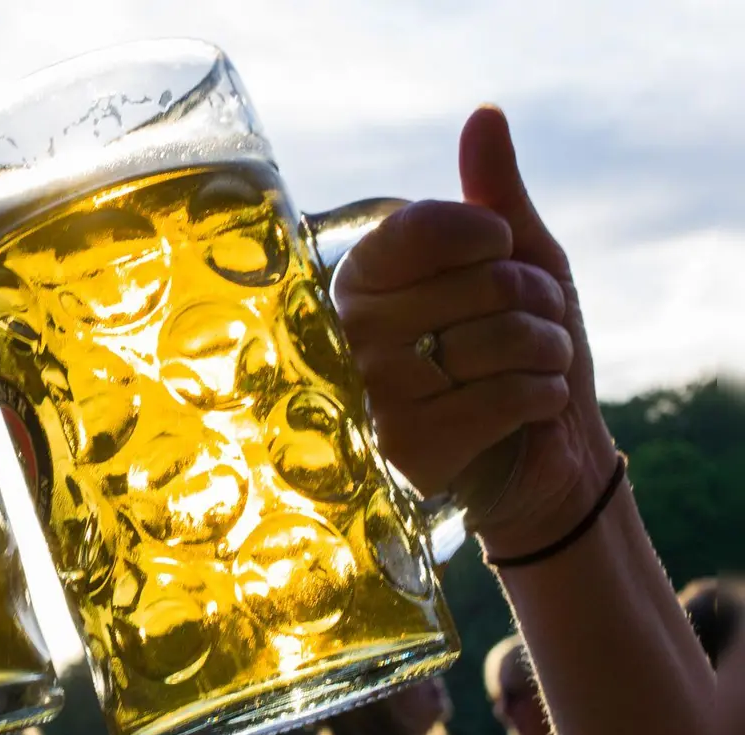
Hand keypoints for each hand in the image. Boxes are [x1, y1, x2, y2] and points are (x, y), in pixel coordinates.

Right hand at [336, 106, 619, 557]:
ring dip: (548, 351)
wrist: (538, 453)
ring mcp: (373, 395)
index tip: (500, 248)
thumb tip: (485, 115)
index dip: (482, 234)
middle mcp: (350, 335)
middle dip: (536, 301)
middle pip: (481, 284)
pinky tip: (527, 412)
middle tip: (530, 327)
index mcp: (361, 281)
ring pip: (500, 339)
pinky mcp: (407, 449)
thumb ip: (492, 195)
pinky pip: (506, 397)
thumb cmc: (516, 350)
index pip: (417, 229)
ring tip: (533, 368)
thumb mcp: (514, 263)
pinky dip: (543, 397)